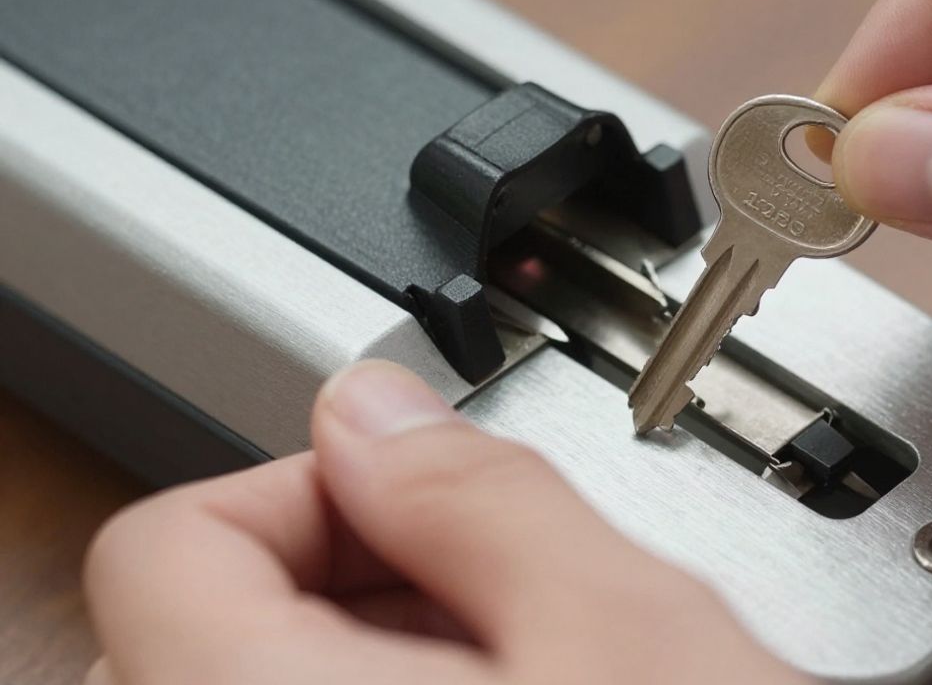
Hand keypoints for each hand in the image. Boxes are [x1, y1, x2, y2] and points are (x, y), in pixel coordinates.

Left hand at [83, 361, 807, 684]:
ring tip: (516, 674)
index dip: (308, 491)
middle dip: (347, 581)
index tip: (418, 506)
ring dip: (363, 659)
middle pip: (188, 632)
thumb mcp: (627, 627)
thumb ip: (482, 492)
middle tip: (483, 595)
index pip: (166, 549)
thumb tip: (377, 412)